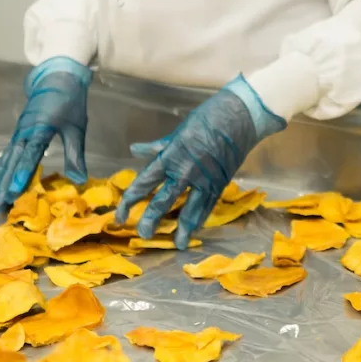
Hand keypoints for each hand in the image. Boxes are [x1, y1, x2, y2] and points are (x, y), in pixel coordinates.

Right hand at [0, 57, 91, 212]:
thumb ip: (75, 154)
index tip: (12, 194)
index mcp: (39, 130)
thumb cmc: (69, 103)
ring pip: (3, 164)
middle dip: (0, 189)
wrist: (56, 78)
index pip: (29, 156)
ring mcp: (17, 136)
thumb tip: (78, 179)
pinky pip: (4, 159)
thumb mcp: (76, 127)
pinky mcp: (17, 137)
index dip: (20, 176)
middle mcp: (23, 135)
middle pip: (10, 165)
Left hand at [116, 75, 285, 249]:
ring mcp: (205, 180)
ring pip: (190, 210)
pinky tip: (196, 228)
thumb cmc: (207, 119)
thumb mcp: (177, 131)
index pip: (144, 184)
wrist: (240, 117)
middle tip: (143, 234)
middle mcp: (185, 172)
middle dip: (151, 220)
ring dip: (182, 228)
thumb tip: (135, 150)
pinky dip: (201, 218)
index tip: (120, 215)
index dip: (129, 202)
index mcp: (170, 156)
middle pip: (163, 202)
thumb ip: (157, 147)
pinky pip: (209, 206)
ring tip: (178, 243)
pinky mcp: (221, 183)